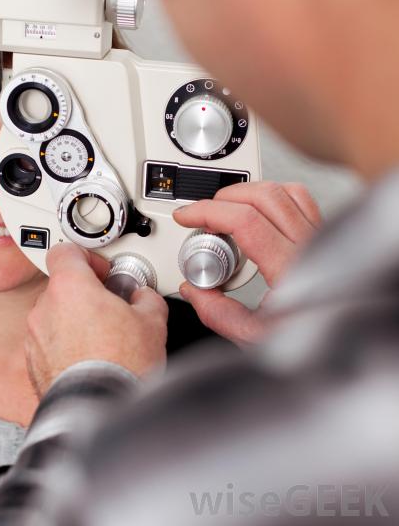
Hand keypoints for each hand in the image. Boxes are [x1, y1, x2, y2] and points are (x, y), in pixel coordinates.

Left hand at [25, 245, 168, 397]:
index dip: (87, 258)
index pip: (66, 252)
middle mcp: (45, 308)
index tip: (102, 272)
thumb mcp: (152, 321)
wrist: (100, 411)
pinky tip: (90, 360)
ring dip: (74, 322)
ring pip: (54, 316)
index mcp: (70, 287)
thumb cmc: (121, 366)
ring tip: (102, 340)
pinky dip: (65, 347)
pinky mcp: (33, 363)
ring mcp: (36, 337)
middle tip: (109, 308)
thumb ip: (146, 298)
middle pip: (62, 286)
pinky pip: (49, 344)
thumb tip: (145, 298)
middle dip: (85, 294)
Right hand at [174, 181, 320, 345]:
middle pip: (262, 197)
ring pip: (283, 191)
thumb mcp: (257, 340)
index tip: (188, 216)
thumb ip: (219, 315)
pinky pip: (300, 199)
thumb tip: (194, 291)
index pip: (245, 221)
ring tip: (227, 209)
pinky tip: (258, 210)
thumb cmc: (315, 343)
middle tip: (202, 216)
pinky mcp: (324, 236)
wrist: (350, 347)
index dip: (208, 212)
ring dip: (248, 192)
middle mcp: (310, 247)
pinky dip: (273, 195)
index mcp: (290, 269)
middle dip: (223, 199)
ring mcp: (320, 237)